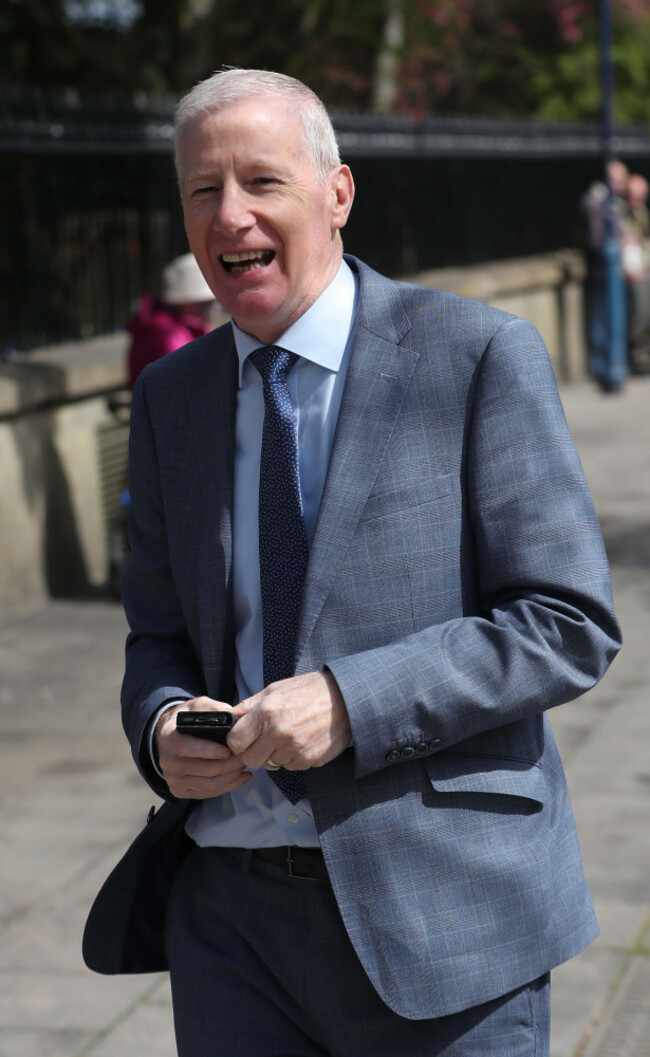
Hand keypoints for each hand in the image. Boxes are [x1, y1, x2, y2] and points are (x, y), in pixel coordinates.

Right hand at [154, 698, 251, 799]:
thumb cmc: (185, 720)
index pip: (186, 748)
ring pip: (209, 784)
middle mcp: (168, 762)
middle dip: (229, 763)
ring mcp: (173, 779)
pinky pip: (209, 792)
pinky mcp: (180, 790)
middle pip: (204, 769)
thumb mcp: (195, 706)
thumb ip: (212, 709)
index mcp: (168, 739)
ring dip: (232, 775)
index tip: (228, 750)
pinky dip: (229, 785)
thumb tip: (231, 715)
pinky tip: (241, 776)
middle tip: (246, 754)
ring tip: (245, 763)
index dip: (208, 750)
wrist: (168, 737)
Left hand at [228, 670, 351, 771]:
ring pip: (271, 764)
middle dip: (254, 752)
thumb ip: (250, 706)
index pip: (235, 742)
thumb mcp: (276, 689)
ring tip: (290, 735)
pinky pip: (291, 766)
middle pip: (250, 760)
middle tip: (265, 741)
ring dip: (276, 754)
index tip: (244, 739)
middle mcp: (278, 732)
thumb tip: (230, 718)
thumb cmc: (309, 690)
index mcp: (266, 712)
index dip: (237, 742)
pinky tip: (303, 740)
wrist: (345, 699)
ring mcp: (294, 748)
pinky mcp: (309, 759)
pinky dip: (293, 757)